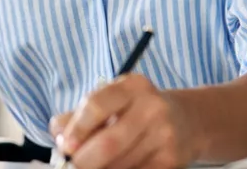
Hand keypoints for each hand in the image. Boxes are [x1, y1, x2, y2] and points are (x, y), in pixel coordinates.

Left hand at [50, 74, 199, 168]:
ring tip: (94, 165)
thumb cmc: (137, 110)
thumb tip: (58, 136)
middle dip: (84, 160)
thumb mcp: (112, 101)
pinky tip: (112, 168)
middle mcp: (152, 108)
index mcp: (132, 86)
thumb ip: (79, 115)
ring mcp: (164, 136)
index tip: (64, 147)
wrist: (188, 121)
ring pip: (120, 165)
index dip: (77, 129)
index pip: (97, 105)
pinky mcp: (171, 161)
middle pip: (108, 142)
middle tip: (71, 166)